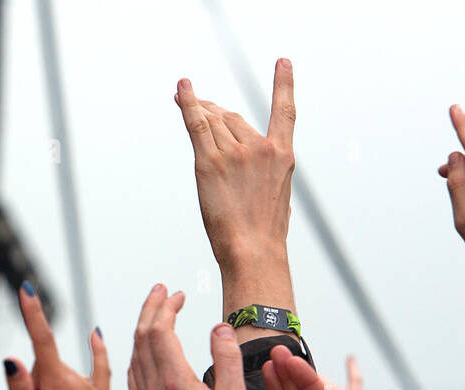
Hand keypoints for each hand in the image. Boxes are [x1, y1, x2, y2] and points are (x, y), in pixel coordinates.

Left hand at [126, 286, 252, 389]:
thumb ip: (228, 358)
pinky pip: (134, 378)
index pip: (159, 331)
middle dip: (151, 310)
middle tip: (162, 291)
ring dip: (143, 330)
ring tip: (156, 315)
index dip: (166, 307)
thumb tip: (219, 327)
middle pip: (141, 338)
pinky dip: (139, 355)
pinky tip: (147, 355)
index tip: (178, 293)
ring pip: (134, 357)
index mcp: (174, 383)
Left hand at [174, 61, 294, 285]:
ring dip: (198, 111)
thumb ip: (265, 174)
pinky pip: (196, 125)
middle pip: (233, 118)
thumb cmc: (264, 234)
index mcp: (282, 157)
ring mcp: (235, 154)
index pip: (285, 113)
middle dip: (215, 111)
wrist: (253, 251)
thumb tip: (250, 166)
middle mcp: (260, 149)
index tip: (283, 63)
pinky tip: (180, 90)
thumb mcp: (277, 198)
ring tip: (184, 100)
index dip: (284, 84)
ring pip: (212, 121)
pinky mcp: (209, 163)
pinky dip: (186, 104)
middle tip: (200, 106)